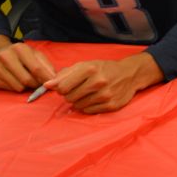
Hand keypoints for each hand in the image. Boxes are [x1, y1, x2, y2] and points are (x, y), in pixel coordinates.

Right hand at [0, 36, 56, 91]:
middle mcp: (5, 56)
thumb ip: (46, 66)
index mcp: (20, 48)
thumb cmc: (20, 55)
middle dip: (36, 84)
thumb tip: (54, 79)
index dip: (46, 79)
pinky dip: (15, 87)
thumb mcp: (35, 54)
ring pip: (18, 87)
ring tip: (26, 79)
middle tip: (38, 83)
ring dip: (26, 87)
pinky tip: (15, 80)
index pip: (36, 68)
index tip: (51, 84)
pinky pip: (9, 89)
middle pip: (27, 80)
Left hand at [43, 53, 161, 113]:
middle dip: (70, 95)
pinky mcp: (111, 105)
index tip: (66, 86)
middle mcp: (98, 82)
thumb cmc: (104, 69)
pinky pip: (89, 111)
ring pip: (78, 105)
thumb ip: (64, 74)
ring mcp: (105, 95)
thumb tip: (47, 85)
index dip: (61, 88)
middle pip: (69, 97)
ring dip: (79, 101)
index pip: (62, 87)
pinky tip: (94, 99)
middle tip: (78, 90)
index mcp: (90, 69)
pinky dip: (88, 106)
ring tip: (87, 94)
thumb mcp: (85, 65)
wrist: (130, 75)